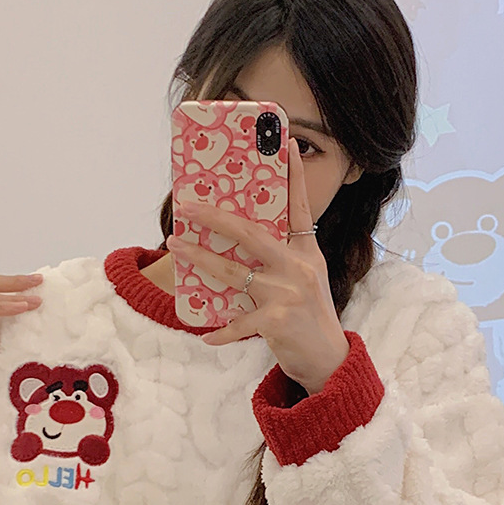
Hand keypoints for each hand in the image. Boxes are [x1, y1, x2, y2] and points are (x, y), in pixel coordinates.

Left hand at [166, 141, 347, 394]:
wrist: (328, 360)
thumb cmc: (309, 318)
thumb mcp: (306, 281)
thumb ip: (281, 260)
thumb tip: (239, 244)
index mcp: (307, 253)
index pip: (300, 208)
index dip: (293, 176)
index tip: (284, 144)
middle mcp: (299, 267)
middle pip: (251, 233)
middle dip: (215, 217)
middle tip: (187, 205)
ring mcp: (287, 293)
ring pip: (233, 271)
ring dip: (199, 258)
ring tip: (175, 245)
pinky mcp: (277, 321)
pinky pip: (238, 323)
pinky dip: (220, 331)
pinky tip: (205, 335)